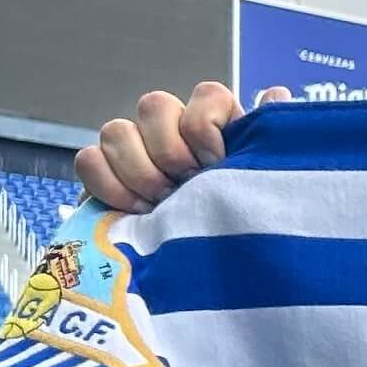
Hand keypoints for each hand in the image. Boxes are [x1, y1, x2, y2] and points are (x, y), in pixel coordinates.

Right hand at [75, 80, 290, 210]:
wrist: (212, 272)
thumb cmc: (240, 221)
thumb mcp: (261, 183)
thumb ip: (265, 140)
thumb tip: (277, 94)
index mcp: (216, 128)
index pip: (206, 94)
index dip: (204, 126)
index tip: (216, 162)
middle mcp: (173, 131)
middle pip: (154, 105)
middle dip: (169, 152)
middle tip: (184, 188)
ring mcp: (136, 152)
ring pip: (116, 130)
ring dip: (139, 172)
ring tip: (161, 205)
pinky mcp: (106, 179)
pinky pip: (89, 160)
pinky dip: (109, 185)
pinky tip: (136, 211)